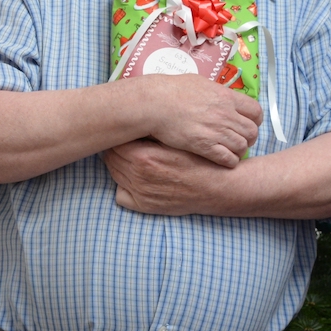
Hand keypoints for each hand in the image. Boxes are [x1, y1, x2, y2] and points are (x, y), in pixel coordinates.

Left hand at [102, 140, 223, 214]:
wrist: (218, 186)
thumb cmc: (200, 159)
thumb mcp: (175, 140)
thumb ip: (150, 134)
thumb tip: (132, 124)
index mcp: (144, 157)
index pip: (116, 143)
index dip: (118, 134)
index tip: (122, 130)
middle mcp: (138, 177)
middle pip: (111, 158)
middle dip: (114, 147)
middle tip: (121, 140)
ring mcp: (140, 193)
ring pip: (114, 174)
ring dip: (117, 163)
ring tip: (127, 155)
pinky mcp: (145, 206)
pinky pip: (120, 196)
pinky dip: (122, 186)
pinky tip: (132, 177)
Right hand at [134, 74, 259, 164]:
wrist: (155, 103)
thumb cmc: (171, 90)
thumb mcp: (199, 82)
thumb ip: (215, 91)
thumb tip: (220, 94)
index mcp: (226, 97)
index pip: (256, 111)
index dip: (255, 120)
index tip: (249, 124)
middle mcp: (225, 114)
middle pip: (252, 131)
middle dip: (249, 138)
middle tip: (240, 140)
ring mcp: (216, 131)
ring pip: (242, 146)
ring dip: (238, 150)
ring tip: (230, 150)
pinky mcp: (205, 146)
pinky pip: (228, 159)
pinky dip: (229, 161)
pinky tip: (222, 159)